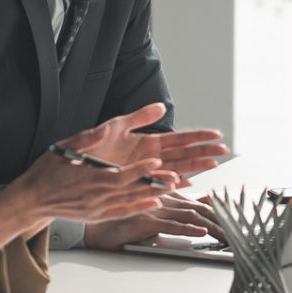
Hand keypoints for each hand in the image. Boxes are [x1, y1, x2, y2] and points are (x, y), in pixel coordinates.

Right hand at [1, 142, 179, 229]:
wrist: (32, 199)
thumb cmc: (47, 171)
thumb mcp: (64, 148)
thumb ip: (86, 140)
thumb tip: (102, 130)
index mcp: (90, 178)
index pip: (121, 174)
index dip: (140, 169)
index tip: (156, 162)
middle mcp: (96, 196)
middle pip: (131, 189)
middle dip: (154, 183)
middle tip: (174, 177)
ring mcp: (97, 208)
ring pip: (130, 201)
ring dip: (151, 195)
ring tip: (170, 189)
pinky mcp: (96, 216)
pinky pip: (122, 212)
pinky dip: (139, 208)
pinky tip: (153, 203)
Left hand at [65, 102, 229, 180]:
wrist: (67, 169)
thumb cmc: (87, 147)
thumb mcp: (114, 126)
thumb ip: (138, 117)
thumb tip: (161, 106)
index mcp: (145, 142)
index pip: (178, 138)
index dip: (197, 136)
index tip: (215, 134)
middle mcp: (148, 158)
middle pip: (182, 155)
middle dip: (204, 152)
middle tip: (224, 150)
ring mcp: (143, 172)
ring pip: (175, 169)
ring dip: (194, 167)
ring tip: (213, 165)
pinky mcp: (134, 185)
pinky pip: (158, 186)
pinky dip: (172, 185)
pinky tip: (188, 183)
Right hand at [83, 193, 223, 249]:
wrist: (91, 229)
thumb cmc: (118, 221)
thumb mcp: (152, 215)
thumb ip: (176, 210)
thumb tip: (199, 208)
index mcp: (164, 196)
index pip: (198, 203)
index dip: (219, 211)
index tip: (236, 221)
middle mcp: (161, 199)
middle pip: (199, 208)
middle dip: (222, 220)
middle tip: (239, 232)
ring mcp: (152, 208)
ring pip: (188, 215)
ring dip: (211, 225)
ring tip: (228, 235)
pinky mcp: (143, 220)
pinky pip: (169, 224)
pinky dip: (186, 228)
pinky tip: (200, 232)